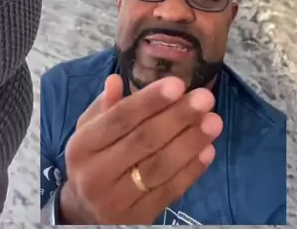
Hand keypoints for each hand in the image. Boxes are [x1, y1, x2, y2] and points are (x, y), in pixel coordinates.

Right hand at [60, 75, 222, 224]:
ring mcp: (117, 200)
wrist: (85, 213)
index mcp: (82, 146)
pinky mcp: (138, 219)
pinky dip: (191, 170)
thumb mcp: (89, 130)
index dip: (149, 101)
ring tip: (213, 122)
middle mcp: (96, 174)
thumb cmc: (92, 160)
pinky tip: (208, 150)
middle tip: (206, 99)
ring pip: (160, 167)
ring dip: (190, 142)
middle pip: (143, 141)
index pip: (119, 119)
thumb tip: (116, 80)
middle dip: (177, 117)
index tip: (178, 84)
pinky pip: (170, 191)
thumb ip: (105, 107)